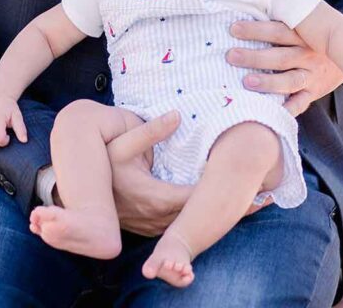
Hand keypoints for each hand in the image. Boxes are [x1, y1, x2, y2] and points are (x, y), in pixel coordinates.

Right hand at [103, 110, 270, 234]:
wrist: (81, 188)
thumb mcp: (123, 141)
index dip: (223, 195)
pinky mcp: (152, 227)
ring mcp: (154, 226)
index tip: (248, 186)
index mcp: (153, 196)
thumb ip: (151, 130)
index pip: (196, 200)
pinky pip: (183, 226)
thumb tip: (176, 114)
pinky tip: (221, 211)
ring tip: (251, 203)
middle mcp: (156, 217)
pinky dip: (204, 220)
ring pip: (193, 225)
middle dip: (230, 209)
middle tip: (262, 197)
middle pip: (201, 218)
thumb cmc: (104, 159)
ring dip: (220, 217)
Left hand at [226, 20, 342, 116]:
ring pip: (290, 80)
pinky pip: (301, 103)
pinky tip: (271, 112)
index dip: (256, 30)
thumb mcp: (304, 24)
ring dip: (269, 82)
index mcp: (303, 35)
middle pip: (281, 57)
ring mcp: (312, 75)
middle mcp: (308, 55)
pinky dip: (288, 109)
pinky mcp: (315, 92)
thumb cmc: (313, 37)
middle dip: (255, 57)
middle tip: (231, 56)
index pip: (277, 31)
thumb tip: (248, 5)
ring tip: (247, 83)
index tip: (233, 29)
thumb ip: (281, 21)